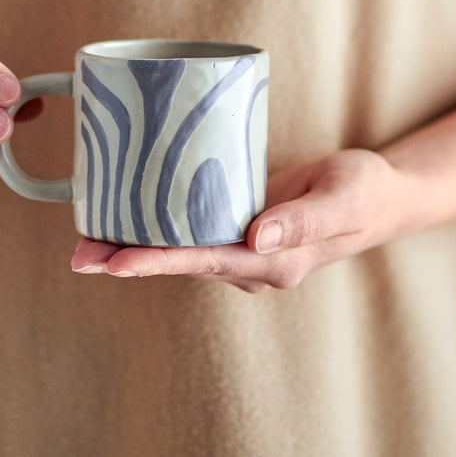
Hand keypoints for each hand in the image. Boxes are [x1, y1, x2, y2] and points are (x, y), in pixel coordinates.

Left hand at [70, 149, 401, 292]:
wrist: (378, 195)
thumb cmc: (364, 192)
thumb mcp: (342, 197)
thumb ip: (302, 220)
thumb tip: (255, 240)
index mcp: (273, 264)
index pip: (204, 262)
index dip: (157, 262)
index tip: (114, 262)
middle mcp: (250, 265)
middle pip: (180, 262)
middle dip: (128, 260)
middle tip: (78, 255)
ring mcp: (242, 250)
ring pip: (180, 250)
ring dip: (134, 246)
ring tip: (84, 240)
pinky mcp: (238, 229)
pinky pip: (192, 232)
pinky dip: (157, 227)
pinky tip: (126, 216)